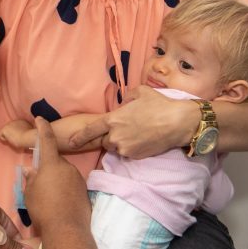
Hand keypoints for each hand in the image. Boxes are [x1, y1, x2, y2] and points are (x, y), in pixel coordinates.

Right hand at [24, 117, 91, 233]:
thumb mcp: (29, 193)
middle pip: (56, 162)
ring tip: (49, 197)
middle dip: (48, 168)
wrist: (66, 229)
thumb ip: (30, 179)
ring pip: (64, 174)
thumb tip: (31, 170)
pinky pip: (72, 185)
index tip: (40, 119)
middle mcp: (67, 167)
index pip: (47, 140)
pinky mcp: (84, 191)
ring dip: (57, 180)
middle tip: (40, 183)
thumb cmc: (43, 209)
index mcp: (51, 164)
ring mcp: (78, 178)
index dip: (42, 127)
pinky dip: (65, 190)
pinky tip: (59, 203)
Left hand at [69, 86, 198, 158]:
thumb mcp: (140, 92)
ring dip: (121, 142)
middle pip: (104, 141)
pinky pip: (128, 153)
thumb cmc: (159, 104)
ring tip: (137, 133)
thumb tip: (123, 103)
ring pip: (117, 147)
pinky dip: (132, 148)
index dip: (79, 137)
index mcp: (113, 119)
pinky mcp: (135, 156)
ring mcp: (125, 148)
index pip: (90, 131)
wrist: (178, 122)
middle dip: (110, 136)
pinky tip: (143, 139)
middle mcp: (115, 136)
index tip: (70, 142)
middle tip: (125, 129)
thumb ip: (126, 98)